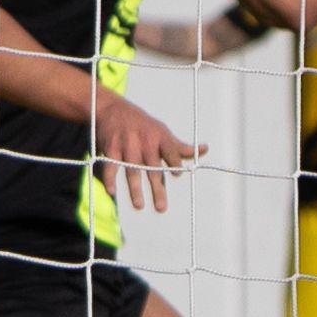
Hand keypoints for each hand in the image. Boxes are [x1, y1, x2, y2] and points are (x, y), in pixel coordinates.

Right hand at [93, 93, 202, 215]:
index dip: (174, 161)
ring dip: (135, 189)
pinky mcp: (111, 147)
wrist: (113, 109)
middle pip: (152, 168)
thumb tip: (205, 149)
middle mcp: (144, 141)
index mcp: (160, 137)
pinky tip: (112, 191)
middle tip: (161, 207)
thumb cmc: (143, 125)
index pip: (170, 150)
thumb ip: (180, 147)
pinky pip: (110, 166)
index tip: (177, 174)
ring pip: (132, 170)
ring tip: (139, 205)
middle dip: (157, 188)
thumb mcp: (162, 132)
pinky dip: (110, 179)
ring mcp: (127, 145)